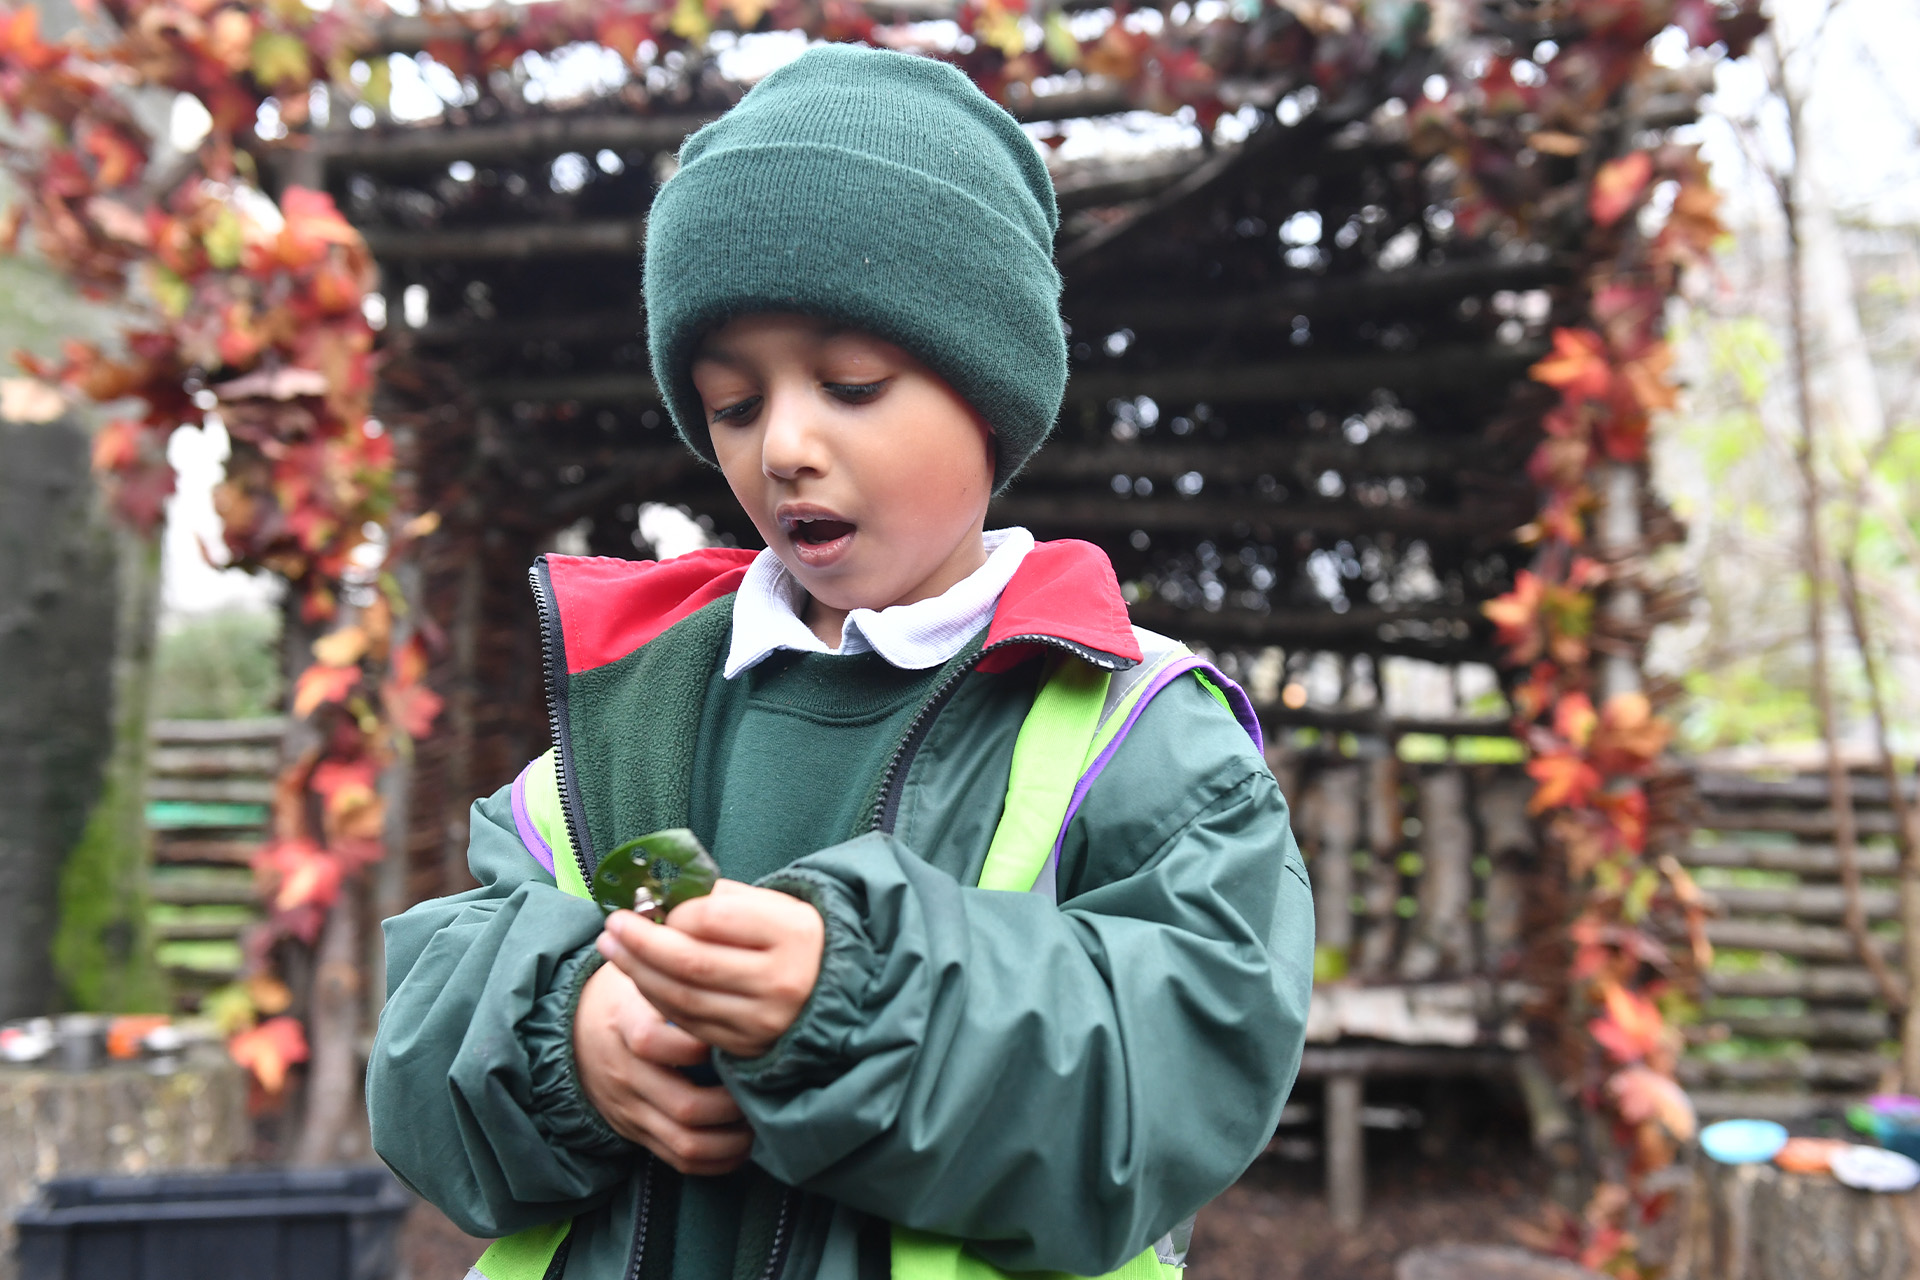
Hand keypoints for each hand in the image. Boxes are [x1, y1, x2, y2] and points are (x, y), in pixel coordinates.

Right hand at [573, 962, 753, 1175]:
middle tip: (762, 1087)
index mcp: (626, 1026)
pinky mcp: (637, 1132)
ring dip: (729, 1139)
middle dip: (732, 1104)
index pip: (656, 1042)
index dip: (702, 1045)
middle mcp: (627, 1074)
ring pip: (685, 1142)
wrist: (572, 1033)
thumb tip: (721, 921)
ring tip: (757, 1121)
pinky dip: (714, 1160)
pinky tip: (741, 1145)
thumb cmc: (626, 993)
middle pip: (682, 1105)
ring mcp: (632, 1109)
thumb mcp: (640, 970)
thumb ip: (677, 961)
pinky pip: (677, 1160)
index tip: (736, 1034)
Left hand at [598, 880, 824, 1059]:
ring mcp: (763, 1020)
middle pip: (690, 962)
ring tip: (612, 947)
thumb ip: (723, 898)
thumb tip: (663, 900)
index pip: (713, 919)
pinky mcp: (746, 1046)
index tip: (656, 904)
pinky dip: (656, 998)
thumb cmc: (794, 939)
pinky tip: (639, 977)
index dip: (675, 912)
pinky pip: (687, 1023)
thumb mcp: (775, 905)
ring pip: (681, 997)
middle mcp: (781, 981)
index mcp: (793, 934)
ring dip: (637, 972)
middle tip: (612, 924)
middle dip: (640, 942)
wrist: (836, 992)